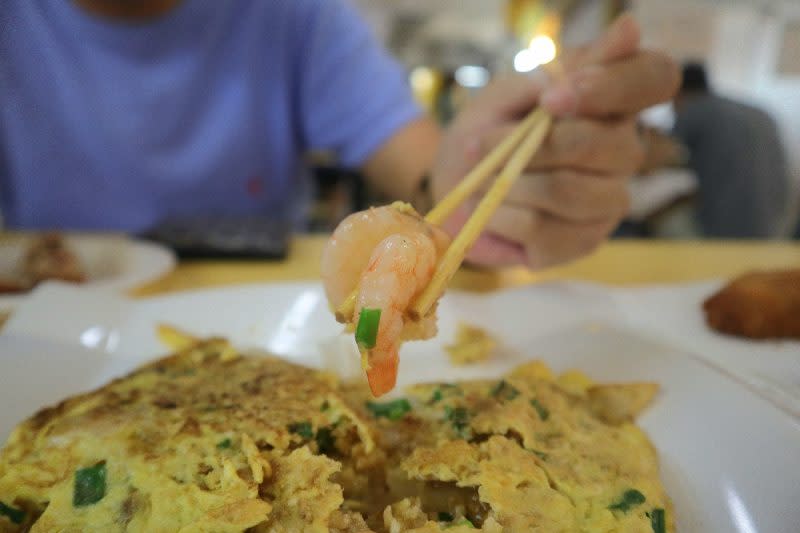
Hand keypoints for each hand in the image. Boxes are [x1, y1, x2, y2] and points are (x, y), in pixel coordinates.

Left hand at [431, 14, 679, 268]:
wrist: (452, 186)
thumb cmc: (488, 131)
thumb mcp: (511, 91)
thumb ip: (562, 70)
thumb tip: (630, 29)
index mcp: (614, 103)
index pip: (657, 77)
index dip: (612, 86)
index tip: (552, 96)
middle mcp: (625, 152)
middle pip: (610, 146)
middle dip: (534, 144)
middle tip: (485, 141)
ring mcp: (608, 201)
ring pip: (569, 191)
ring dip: (509, 183)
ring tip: (481, 178)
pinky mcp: (581, 242)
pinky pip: (542, 231)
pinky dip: (501, 217)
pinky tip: (490, 209)